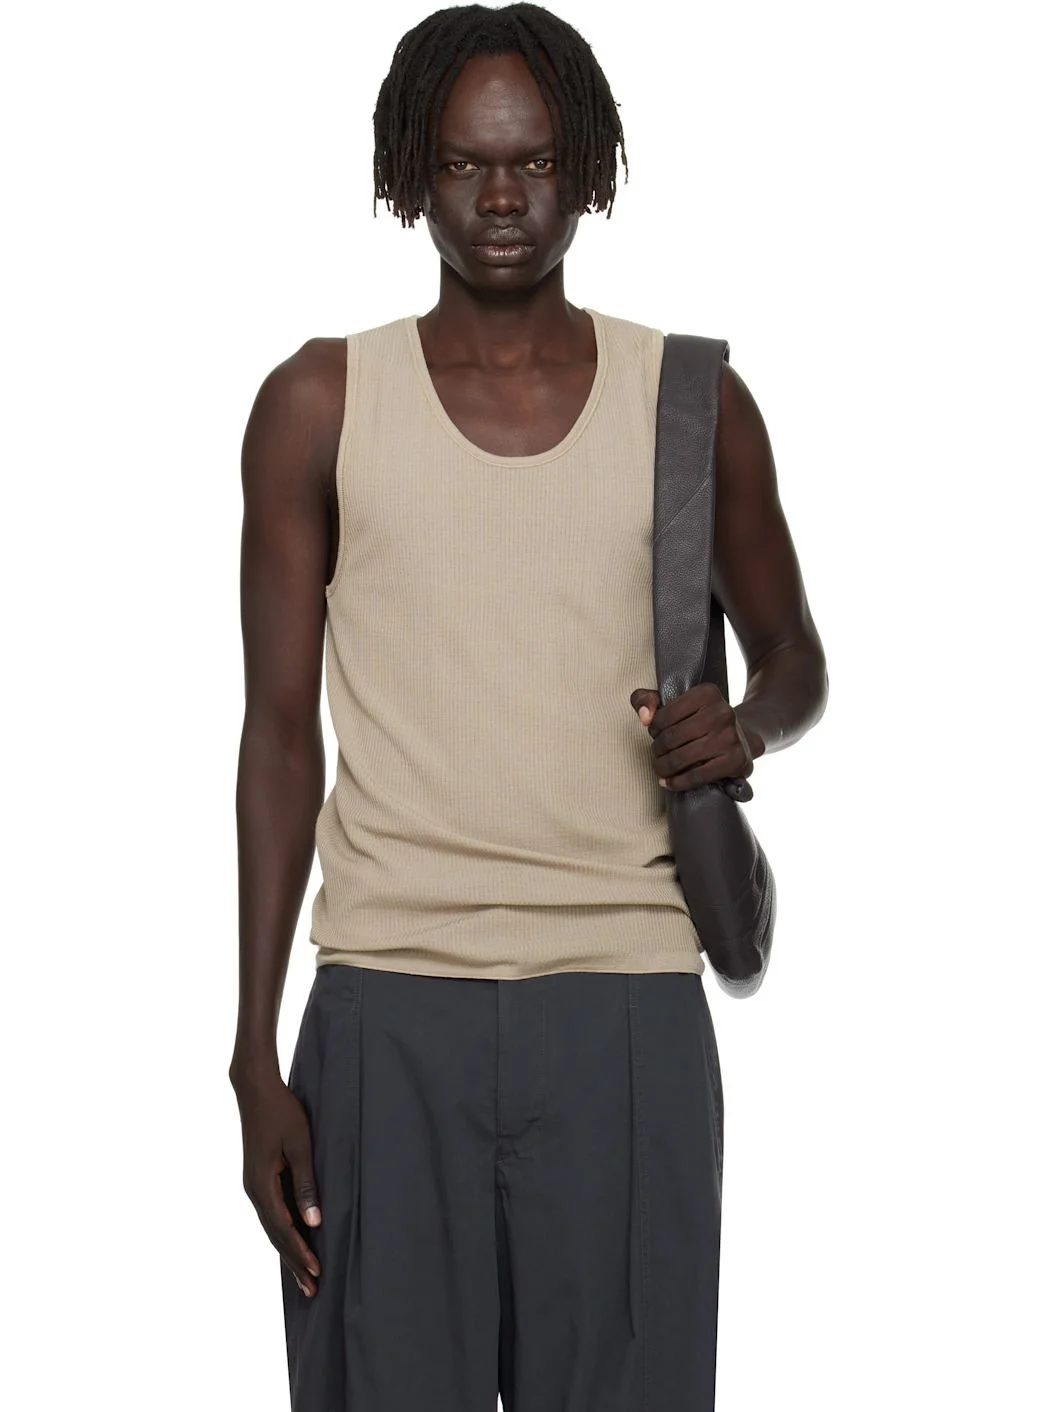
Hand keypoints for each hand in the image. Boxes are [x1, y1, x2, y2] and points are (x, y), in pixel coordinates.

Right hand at [231, 1067, 322, 1297]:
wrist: (255, 1089)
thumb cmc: (282, 1112)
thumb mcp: (300, 1145)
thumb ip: (306, 1183)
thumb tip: (314, 1222)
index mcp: (262, 1186)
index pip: (283, 1229)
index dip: (300, 1253)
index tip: (317, 1273)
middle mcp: (254, 1190)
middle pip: (275, 1235)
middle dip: (294, 1262)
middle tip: (312, 1290)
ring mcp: (254, 1185)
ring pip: (272, 1227)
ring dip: (288, 1251)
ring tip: (303, 1276)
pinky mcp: (258, 1178)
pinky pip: (271, 1213)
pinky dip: (283, 1232)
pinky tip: (293, 1240)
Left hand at [630, 684, 754, 790]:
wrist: (740, 736)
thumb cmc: (700, 719)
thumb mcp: (674, 702)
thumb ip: (648, 700)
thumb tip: (644, 716)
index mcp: (707, 693)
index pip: (664, 716)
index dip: (653, 729)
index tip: (655, 734)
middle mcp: (722, 712)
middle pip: (671, 738)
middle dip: (657, 749)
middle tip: (657, 754)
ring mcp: (731, 737)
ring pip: (681, 758)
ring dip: (663, 767)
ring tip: (660, 768)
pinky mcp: (736, 761)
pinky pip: (697, 776)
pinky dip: (678, 782)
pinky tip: (669, 782)